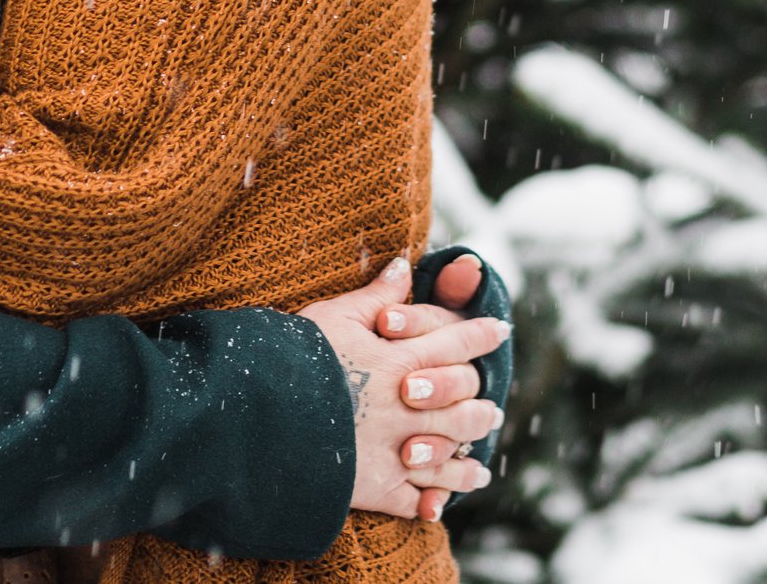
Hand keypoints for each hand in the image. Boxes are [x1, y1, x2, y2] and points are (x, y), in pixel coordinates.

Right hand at [297, 257, 505, 521]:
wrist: (267, 413)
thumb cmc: (297, 357)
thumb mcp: (335, 316)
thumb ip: (375, 295)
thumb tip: (404, 264)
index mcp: (401, 360)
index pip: (454, 343)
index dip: (479, 334)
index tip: (499, 330)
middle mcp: (409, 406)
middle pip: (464, 403)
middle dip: (482, 403)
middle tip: (494, 406)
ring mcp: (398, 448)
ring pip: (450, 451)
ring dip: (467, 455)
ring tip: (478, 463)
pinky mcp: (379, 486)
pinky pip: (419, 498)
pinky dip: (434, 500)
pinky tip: (440, 502)